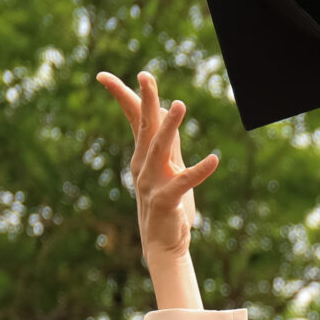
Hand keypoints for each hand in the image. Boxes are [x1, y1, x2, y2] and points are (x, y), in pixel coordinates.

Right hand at [95, 69, 217, 266]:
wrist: (163, 244)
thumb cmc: (167, 204)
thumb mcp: (169, 168)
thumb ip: (170, 141)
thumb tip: (168, 110)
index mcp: (143, 155)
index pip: (133, 120)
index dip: (123, 96)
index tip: (105, 75)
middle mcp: (142, 165)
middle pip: (145, 127)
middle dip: (146, 100)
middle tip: (145, 76)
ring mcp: (151, 183)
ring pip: (159, 149)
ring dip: (169, 126)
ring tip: (179, 105)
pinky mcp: (165, 200)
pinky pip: (184, 182)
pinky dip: (200, 171)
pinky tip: (214, 159)